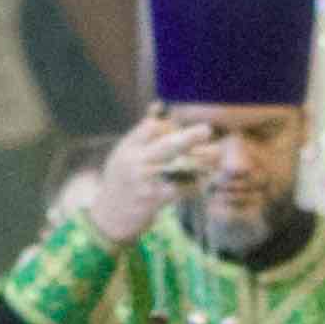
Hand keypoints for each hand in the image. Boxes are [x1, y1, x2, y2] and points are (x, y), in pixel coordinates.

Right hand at [87, 111, 217, 247]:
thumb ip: (141, 132)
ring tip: (216, 156)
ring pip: (178, 169)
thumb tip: (159, 105)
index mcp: (129, 148)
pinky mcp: (153, 201)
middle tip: (207, 130)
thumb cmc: (120, 181)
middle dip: (188, 138)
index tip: (176, 129)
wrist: (108, 218)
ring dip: (200, 162)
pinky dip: (195, 184)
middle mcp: (136, 164)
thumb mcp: (123, 153)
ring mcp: (145, 183)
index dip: (168, 126)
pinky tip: (205, 179)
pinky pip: (180, 190)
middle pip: (166, 147)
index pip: (151, 128)